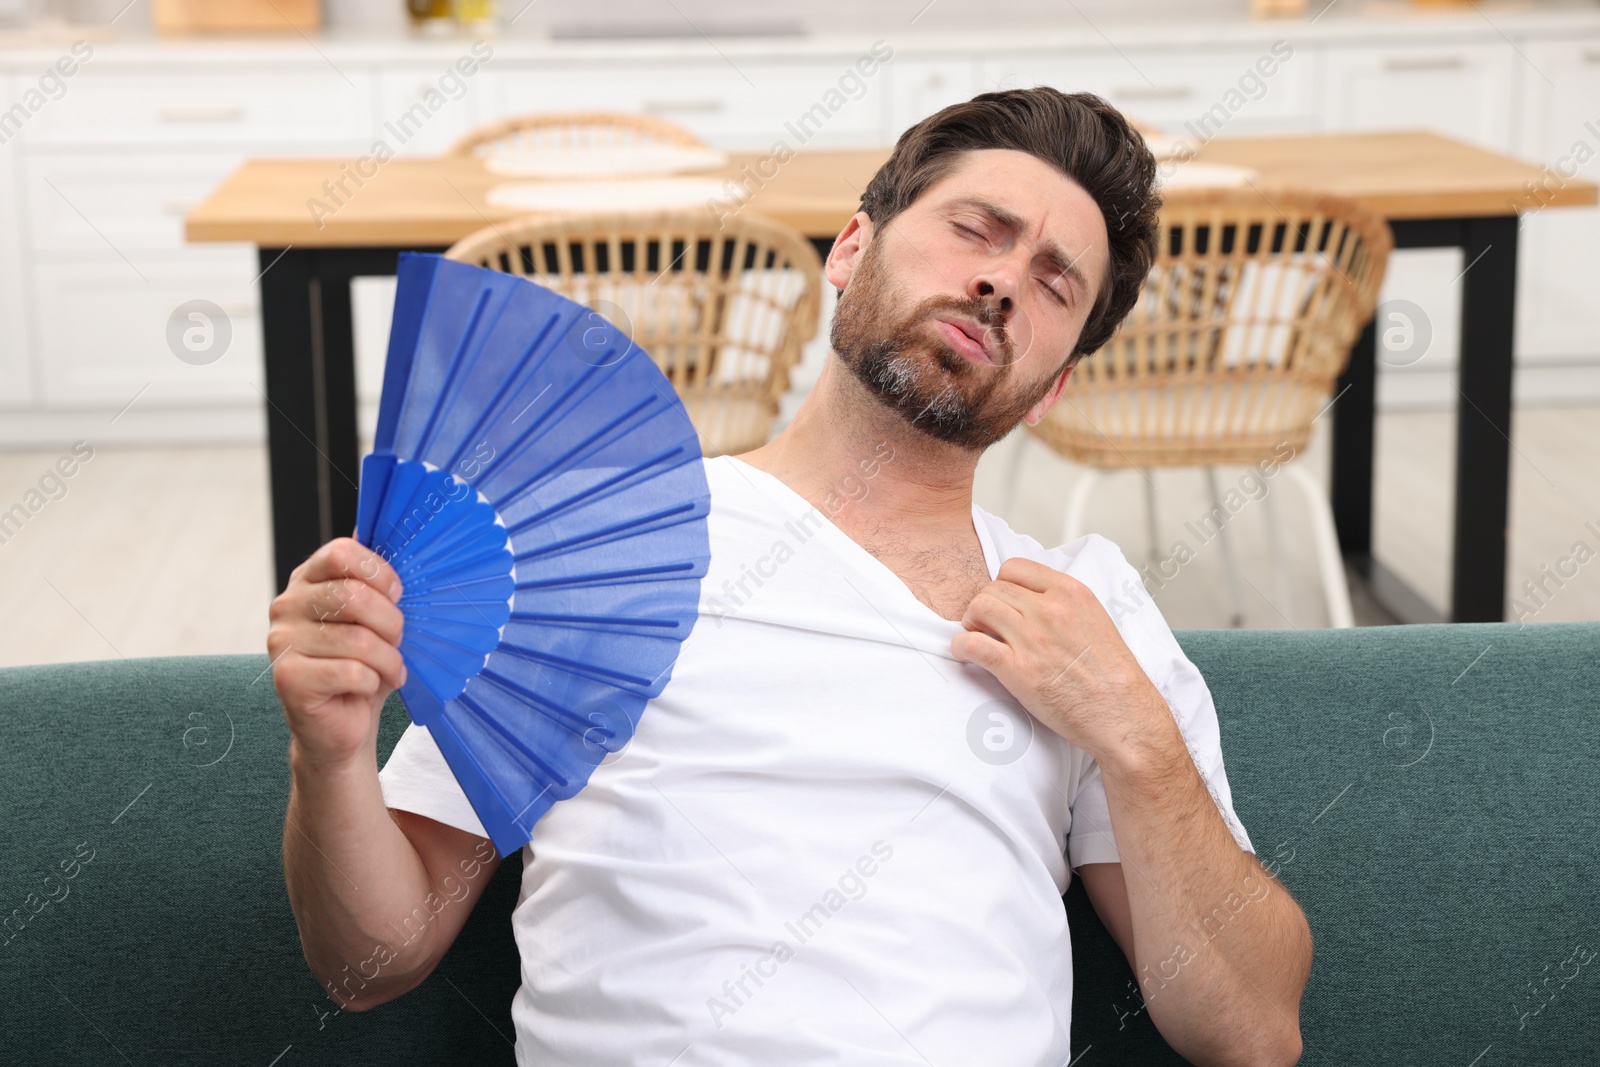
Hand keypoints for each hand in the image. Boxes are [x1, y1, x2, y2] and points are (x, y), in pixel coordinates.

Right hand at [267, 537, 407, 767]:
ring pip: (359, 639)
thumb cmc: (362, 666)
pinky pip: (353, 671)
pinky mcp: (288, 678)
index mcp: (307, 581)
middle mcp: (286, 605)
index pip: (341, 552)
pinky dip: (374, 682)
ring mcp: (282, 642)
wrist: (342, 725)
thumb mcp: (374, 618)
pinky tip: (371, 687)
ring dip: (388, 659)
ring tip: (389, 670)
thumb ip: (374, 578)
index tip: (397, 593)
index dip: (379, 571)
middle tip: (397, 641)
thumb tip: (378, 525)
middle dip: (391, 623)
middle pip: (353, 596)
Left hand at [950, 557, 1170, 764]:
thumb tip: (1027, 599)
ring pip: (979, 609)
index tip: (1003, 601)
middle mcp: (1051, 610)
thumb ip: (1062, 603)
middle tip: (986, 624)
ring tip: (977, 637)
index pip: (1015, 567)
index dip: (1002, 584)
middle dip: (985, 605)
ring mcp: (1033, 639)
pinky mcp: (1018, 670)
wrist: (1122, 714)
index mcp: (1071, 593)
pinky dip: (961, 647)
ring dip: (971, 623)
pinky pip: (972, 644)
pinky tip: (966, 653)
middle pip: (993, 588)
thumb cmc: (1111, 675)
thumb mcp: (1095, 619)